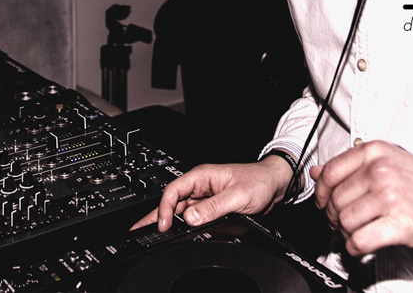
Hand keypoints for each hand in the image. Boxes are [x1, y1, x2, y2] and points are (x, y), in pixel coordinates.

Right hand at [131, 157, 293, 231]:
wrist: (275, 187)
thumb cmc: (258, 181)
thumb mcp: (237, 196)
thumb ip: (213, 207)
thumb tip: (190, 217)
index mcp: (202, 177)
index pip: (174, 191)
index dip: (164, 208)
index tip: (163, 225)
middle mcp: (201, 188)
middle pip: (171, 203)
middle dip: (154, 217)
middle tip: (137, 230)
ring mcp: (205, 200)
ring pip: (179, 214)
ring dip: (167, 224)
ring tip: (150, 235)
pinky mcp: (211, 212)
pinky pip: (192, 221)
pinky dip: (182, 229)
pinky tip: (173, 236)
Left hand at [310, 140, 412, 255]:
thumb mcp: (390, 161)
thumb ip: (352, 166)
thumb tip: (317, 172)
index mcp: (375, 151)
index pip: (329, 173)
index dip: (323, 194)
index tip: (326, 203)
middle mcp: (380, 170)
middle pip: (335, 200)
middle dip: (335, 217)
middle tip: (346, 223)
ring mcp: (390, 197)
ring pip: (345, 221)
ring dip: (347, 234)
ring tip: (360, 233)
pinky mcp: (400, 224)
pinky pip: (360, 241)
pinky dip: (356, 248)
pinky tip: (363, 246)